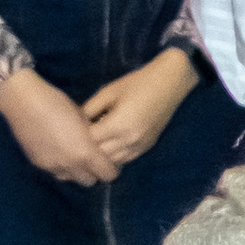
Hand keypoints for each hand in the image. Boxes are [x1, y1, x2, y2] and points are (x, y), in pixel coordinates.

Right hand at [0, 66, 110, 187]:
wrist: (24, 102)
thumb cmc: (58, 103)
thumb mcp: (83, 118)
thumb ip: (94, 135)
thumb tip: (100, 142)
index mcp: (85, 152)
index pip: (107, 174)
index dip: (112, 168)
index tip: (111, 160)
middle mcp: (70, 165)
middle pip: (89, 181)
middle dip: (94, 172)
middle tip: (94, 159)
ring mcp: (52, 166)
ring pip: (70, 179)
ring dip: (75, 172)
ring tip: (75, 157)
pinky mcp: (38, 164)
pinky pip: (55, 172)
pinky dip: (61, 166)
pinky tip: (59, 152)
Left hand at [83, 48, 199, 171]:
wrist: (170, 83)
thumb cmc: (138, 83)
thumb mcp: (109, 91)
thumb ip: (90, 108)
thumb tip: (75, 121)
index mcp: (118, 124)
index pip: (90, 141)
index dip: (79, 136)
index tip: (73, 128)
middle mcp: (129, 140)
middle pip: (100, 155)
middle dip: (89, 148)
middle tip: (81, 138)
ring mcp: (140, 145)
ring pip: (113, 161)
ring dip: (102, 155)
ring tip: (95, 144)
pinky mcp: (147, 146)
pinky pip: (126, 159)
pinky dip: (115, 156)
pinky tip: (110, 146)